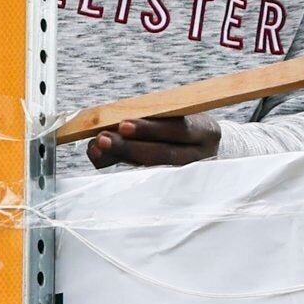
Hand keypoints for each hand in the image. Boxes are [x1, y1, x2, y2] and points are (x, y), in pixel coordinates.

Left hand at [83, 112, 221, 168]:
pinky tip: (102, 159)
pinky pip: (146, 180)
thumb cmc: (182, 125)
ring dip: (121, 157)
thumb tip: (111, 125)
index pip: (179, 129)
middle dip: (130, 146)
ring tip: (97, 148)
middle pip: (165, 154)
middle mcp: (202, 156)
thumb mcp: (176, 116)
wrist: (201, 147)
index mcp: (206, 131)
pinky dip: (119, 168)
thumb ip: (149, 117)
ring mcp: (189, 176)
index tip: (123, 125)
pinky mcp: (175, 188)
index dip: (150, 129)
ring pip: (153, 170)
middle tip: (103, 139)